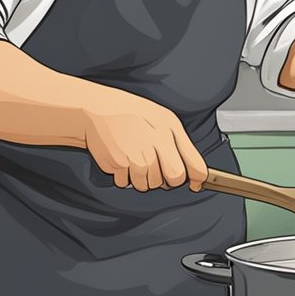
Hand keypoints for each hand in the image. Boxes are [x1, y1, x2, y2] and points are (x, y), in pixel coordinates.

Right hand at [81, 86, 208, 192]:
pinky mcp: (117, 165)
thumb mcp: (166, 120)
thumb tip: (197, 174)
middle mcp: (154, 144)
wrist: (97, 110)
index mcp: (169, 131)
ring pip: (149, 185)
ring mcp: (135, 156)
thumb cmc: (133, 114)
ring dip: (144, 178)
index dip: (197, 178)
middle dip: (168, 178)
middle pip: (173, 180)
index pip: (191, 166)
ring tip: (137, 157)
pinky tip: (123, 160)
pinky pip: (126, 183)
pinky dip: (125, 177)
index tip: (196, 184)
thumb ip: (184, 146)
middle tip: (157, 165)